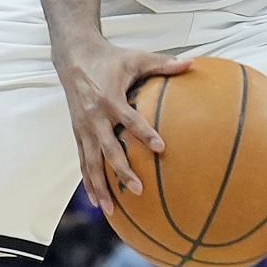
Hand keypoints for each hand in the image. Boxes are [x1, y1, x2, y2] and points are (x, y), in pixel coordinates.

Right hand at [52, 40, 191, 214]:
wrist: (74, 57)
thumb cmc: (110, 58)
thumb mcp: (136, 58)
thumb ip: (163, 64)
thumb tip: (193, 62)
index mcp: (109, 98)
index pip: (129, 119)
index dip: (144, 133)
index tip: (161, 147)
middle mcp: (94, 117)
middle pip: (108, 149)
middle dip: (122, 171)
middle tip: (139, 189)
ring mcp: (83, 128)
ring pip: (91, 163)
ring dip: (101, 186)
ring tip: (111, 209)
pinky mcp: (77, 133)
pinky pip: (82, 161)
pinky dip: (88, 182)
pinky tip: (96, 200)